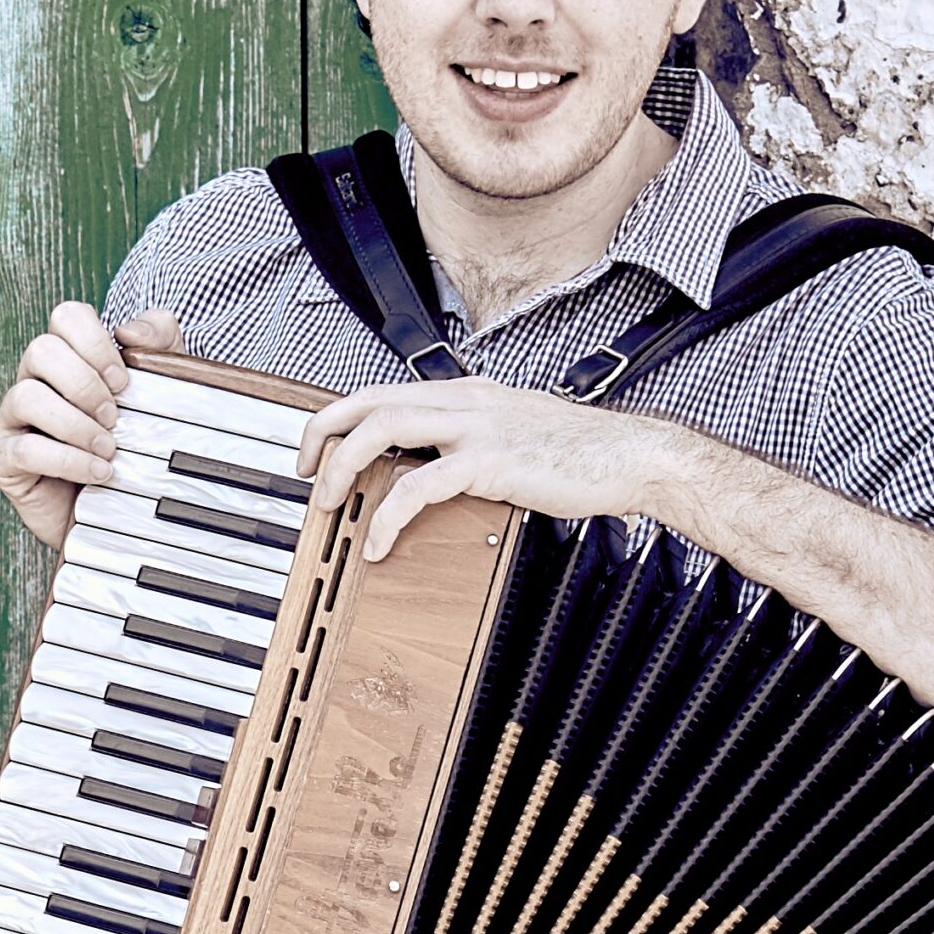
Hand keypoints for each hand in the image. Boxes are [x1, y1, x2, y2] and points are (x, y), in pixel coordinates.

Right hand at [0, 304, 181, 549]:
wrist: (125, 510)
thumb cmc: (140, 444)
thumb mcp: (165, 388)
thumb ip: (161, 342)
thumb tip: (129, 330)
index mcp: (69, 357)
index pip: (67, 317)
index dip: (95, 342)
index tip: (123, 380)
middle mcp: (36, 380)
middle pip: (41, 349)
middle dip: (84, 383)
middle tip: (116, 417)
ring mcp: (15, 419)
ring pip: (26, 396)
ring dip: (74, 423)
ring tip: (109, 448)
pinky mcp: (6, 460)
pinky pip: (23, 449)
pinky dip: (66, 459)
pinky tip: (98, 472)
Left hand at [296, 376, 678, 561]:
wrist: (629, 456)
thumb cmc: (582, 452)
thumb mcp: (517, 433)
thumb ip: (476, 439)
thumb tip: (439, 463)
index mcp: (468, 393)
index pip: (384, 392)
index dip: (341, 417)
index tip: (319, 448)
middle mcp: (465, 401)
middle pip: (369, 402)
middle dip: (323, 435)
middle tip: (305, 474)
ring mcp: (476, 428)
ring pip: (384, 432)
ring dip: (344, 468)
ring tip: (331, 505)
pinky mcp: (490, 463)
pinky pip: (420, 486)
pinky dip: (388, 516)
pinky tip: (380, 542)